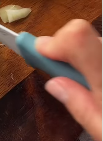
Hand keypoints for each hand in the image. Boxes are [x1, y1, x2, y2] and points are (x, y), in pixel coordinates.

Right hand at [36, 20, 101, 140]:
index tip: (43, 53)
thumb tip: (55, 82)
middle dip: (70, 50)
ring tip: (97, 86)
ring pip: (101, 43)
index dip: (55, 40)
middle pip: (86, 35)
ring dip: (92, 57)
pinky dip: (102, 61)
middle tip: (68, 75)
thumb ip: (79, 105)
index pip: (77, 36)